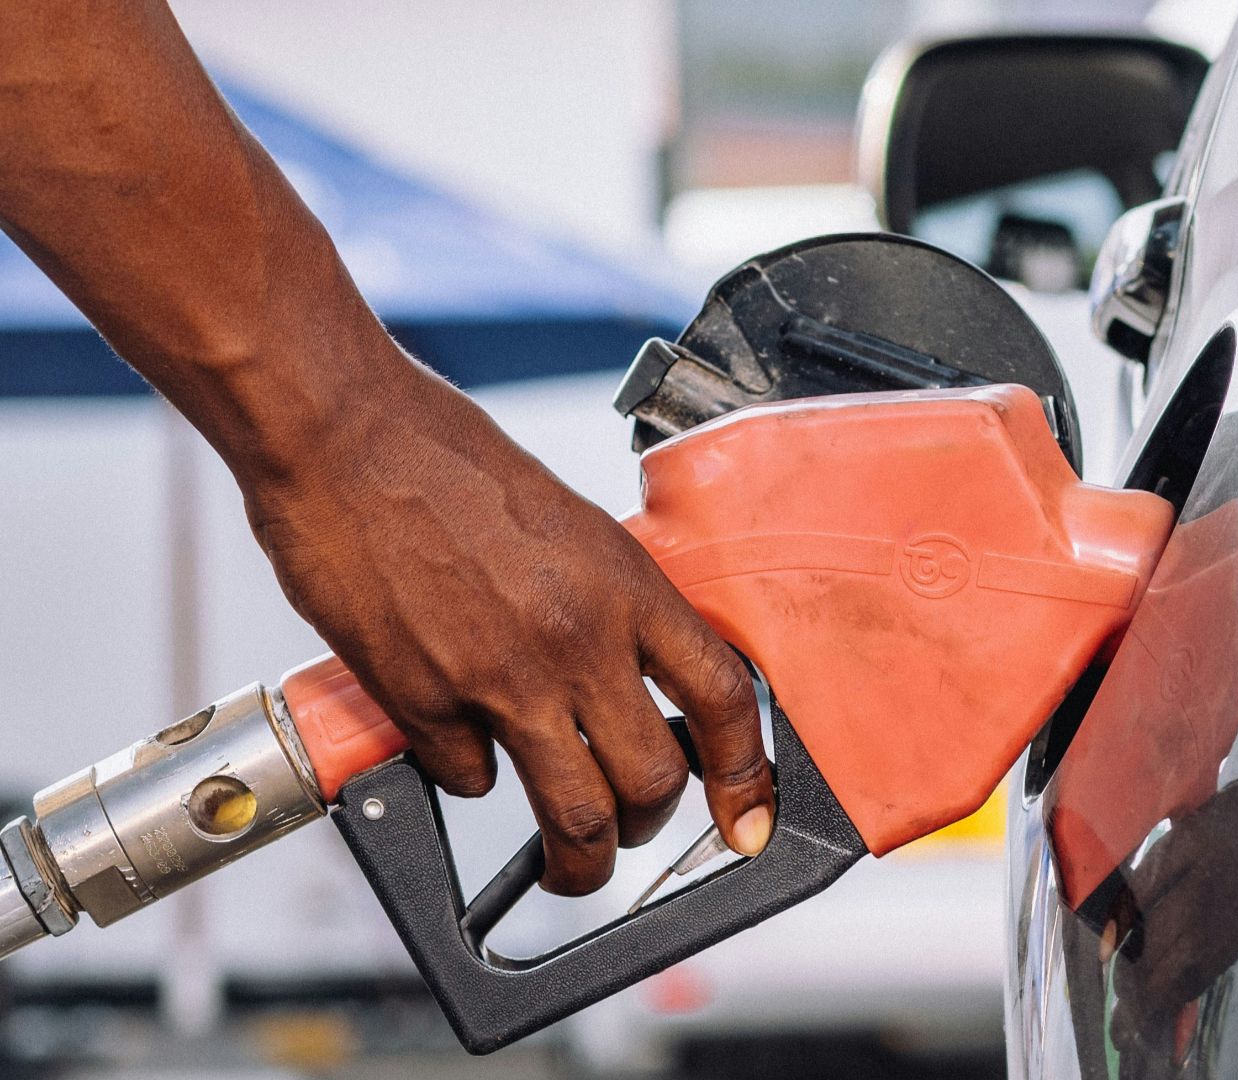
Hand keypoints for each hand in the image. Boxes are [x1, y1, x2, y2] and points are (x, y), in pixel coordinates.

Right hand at [239, 358, 772, 894]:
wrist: (344, 438)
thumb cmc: (449, 463)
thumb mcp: (571, 527)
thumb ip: (609, 605)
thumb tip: (635, 677)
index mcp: (627, 586)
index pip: (723, 699)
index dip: (744, 773)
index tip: (744, 814)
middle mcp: (577, 640)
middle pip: (651, 780)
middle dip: (649, 826)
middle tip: (634, 831)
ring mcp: (500, 679)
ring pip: (573, 815)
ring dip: (579, 859)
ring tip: (570, 866)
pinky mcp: (422, 704)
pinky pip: (469, 780)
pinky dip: (471, 777)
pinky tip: (459, 744)